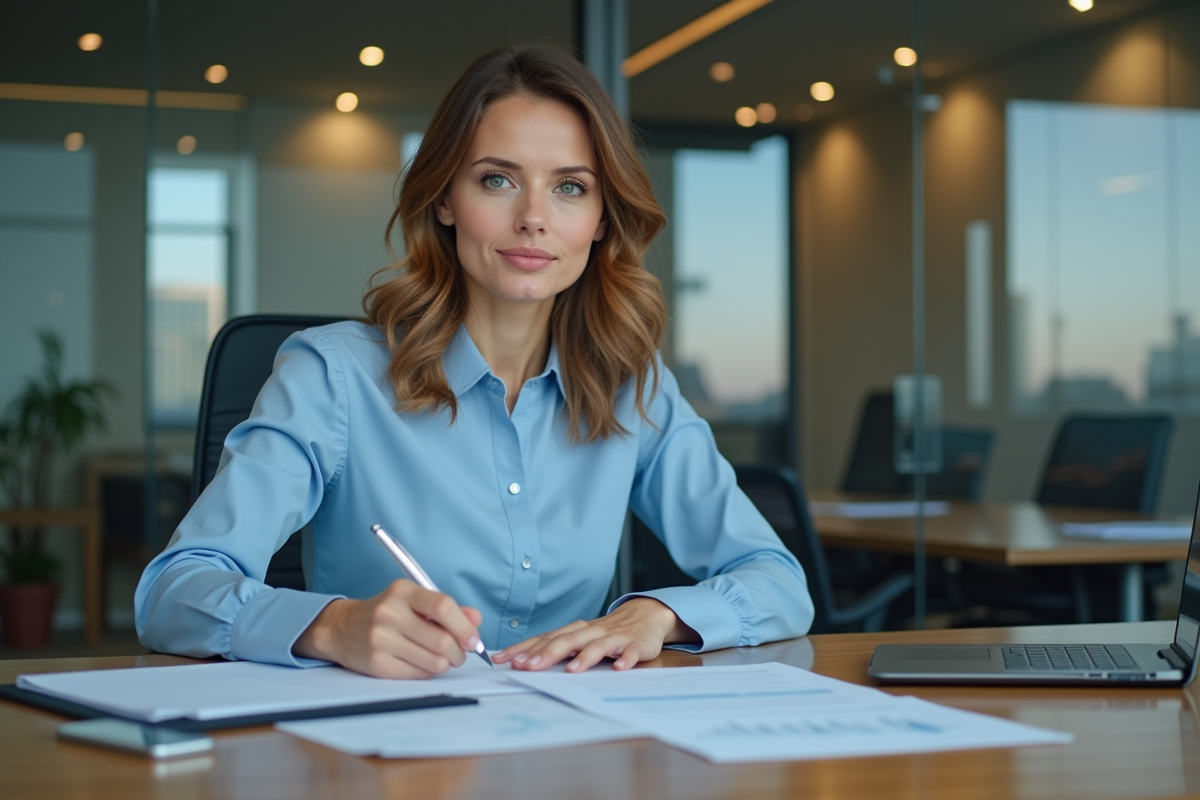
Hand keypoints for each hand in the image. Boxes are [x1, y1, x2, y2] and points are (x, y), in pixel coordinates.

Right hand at [293, 580, 483, 678]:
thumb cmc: (386, 613)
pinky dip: (427, 672)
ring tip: (440, 657)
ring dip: (445, 664)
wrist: (342, 628)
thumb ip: (447, 609)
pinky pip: (419, 675)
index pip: (442, 607)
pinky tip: (420, 662)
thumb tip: (476, 619)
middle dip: (459, 652)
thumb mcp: (414, 601)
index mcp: (402, 592)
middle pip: (442, 641)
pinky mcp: (377, 664)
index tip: (474, 640)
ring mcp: (381, 640)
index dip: (464, 627)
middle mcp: (389, 613)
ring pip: (434, 662)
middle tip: (459, 653)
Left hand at [492, 597, 697, 672]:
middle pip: (566, 641)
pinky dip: (626, 659)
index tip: (503, 659)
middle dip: (546, 653)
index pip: (545, 638)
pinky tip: (620, 668)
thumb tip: (524, 661)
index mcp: (575, 631)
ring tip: (572, 670)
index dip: (523, 649)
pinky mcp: (635, 644)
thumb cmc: (607, 632)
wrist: (645, 616)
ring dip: (585, 657)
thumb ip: (557, 648)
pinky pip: (631, 652)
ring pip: (597, 646)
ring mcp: (614, 637)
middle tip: (528, 666)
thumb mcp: (580, 637)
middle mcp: (591, 631)